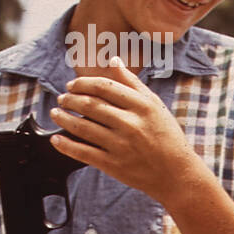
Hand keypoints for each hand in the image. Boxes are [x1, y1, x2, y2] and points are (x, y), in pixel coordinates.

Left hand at [49, 56, 201, 205]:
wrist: (177, 174)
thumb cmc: (167, 137)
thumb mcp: (155, 106)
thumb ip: (133, 83)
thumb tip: (114, 60)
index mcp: (142, 107)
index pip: (104, 86)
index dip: (83, 83)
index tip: (73, 85)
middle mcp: (131, 124)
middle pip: (90, 104)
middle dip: (69, 99)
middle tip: (62, 98)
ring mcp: (121, 145)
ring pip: (82, 127)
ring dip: (63, 118)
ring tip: (56, 113)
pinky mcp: (114, 165)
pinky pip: (83, 152)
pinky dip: (66, 145)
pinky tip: (56, 140)